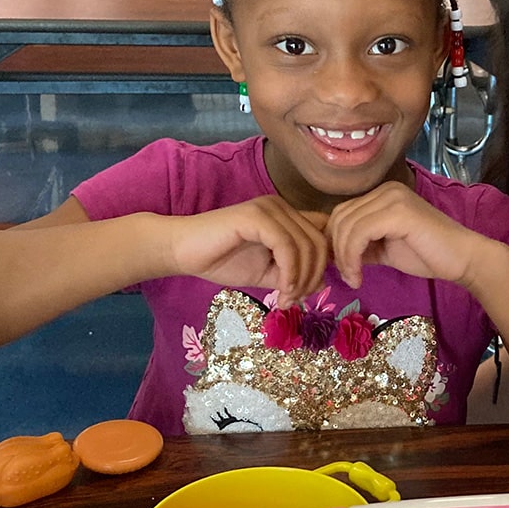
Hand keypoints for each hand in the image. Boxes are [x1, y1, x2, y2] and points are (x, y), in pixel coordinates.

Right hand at [165, 196, 329, 305]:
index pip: (324, 235)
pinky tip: (282, 290)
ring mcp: (269, 209)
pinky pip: (286, 246)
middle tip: (294, 300)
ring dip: (302, 279)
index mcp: (287, 216)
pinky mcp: (256, 216)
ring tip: (286, 298)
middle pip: (320, 241)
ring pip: (306, 245)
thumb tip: (324, 282)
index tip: (308, 292)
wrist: (183, 252)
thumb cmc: (222, 260)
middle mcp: (282, 207)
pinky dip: (290, 272)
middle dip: (314, 276)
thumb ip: (294, 275)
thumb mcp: (267, 272)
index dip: (325, 264)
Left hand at [326, 182, 488, 288]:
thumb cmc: (429, 255)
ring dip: (344, 258)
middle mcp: (386, 190)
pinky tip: (359, 276)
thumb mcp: (385, 249)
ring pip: (347, 226)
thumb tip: (332, 253)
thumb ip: (361, 245)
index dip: (335, 242)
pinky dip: (352, 257)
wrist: (463, 259)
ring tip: (354, 279)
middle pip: (340, 216)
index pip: (343, 213)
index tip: (343, 269)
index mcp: (383, 194)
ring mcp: (392, 198)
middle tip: (348, 276)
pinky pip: (359, 233)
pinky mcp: (398, 212)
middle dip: (337, 250)